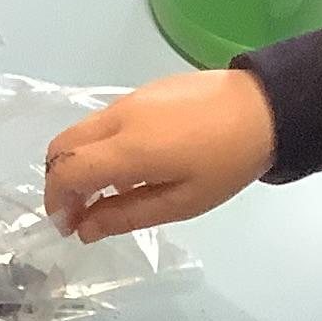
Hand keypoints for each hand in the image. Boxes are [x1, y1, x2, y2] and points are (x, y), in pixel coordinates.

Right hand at [44, 71, 277, 241]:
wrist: (264, 107)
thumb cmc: (227, 163)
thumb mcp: (181, 202)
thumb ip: (126, 216)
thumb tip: (84, 230)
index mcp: (128, 149)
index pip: (65, 171)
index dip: (57, 202)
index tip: (70, 226)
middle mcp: (118, 118)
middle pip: (60, 146)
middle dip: (59, 182)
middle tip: (79, 211)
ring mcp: (128, 100)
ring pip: (79, 131)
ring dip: (77, 163)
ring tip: (105, 192)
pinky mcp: (141, 91)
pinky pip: (101, 120)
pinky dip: (97, 147)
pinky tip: (128, 166)